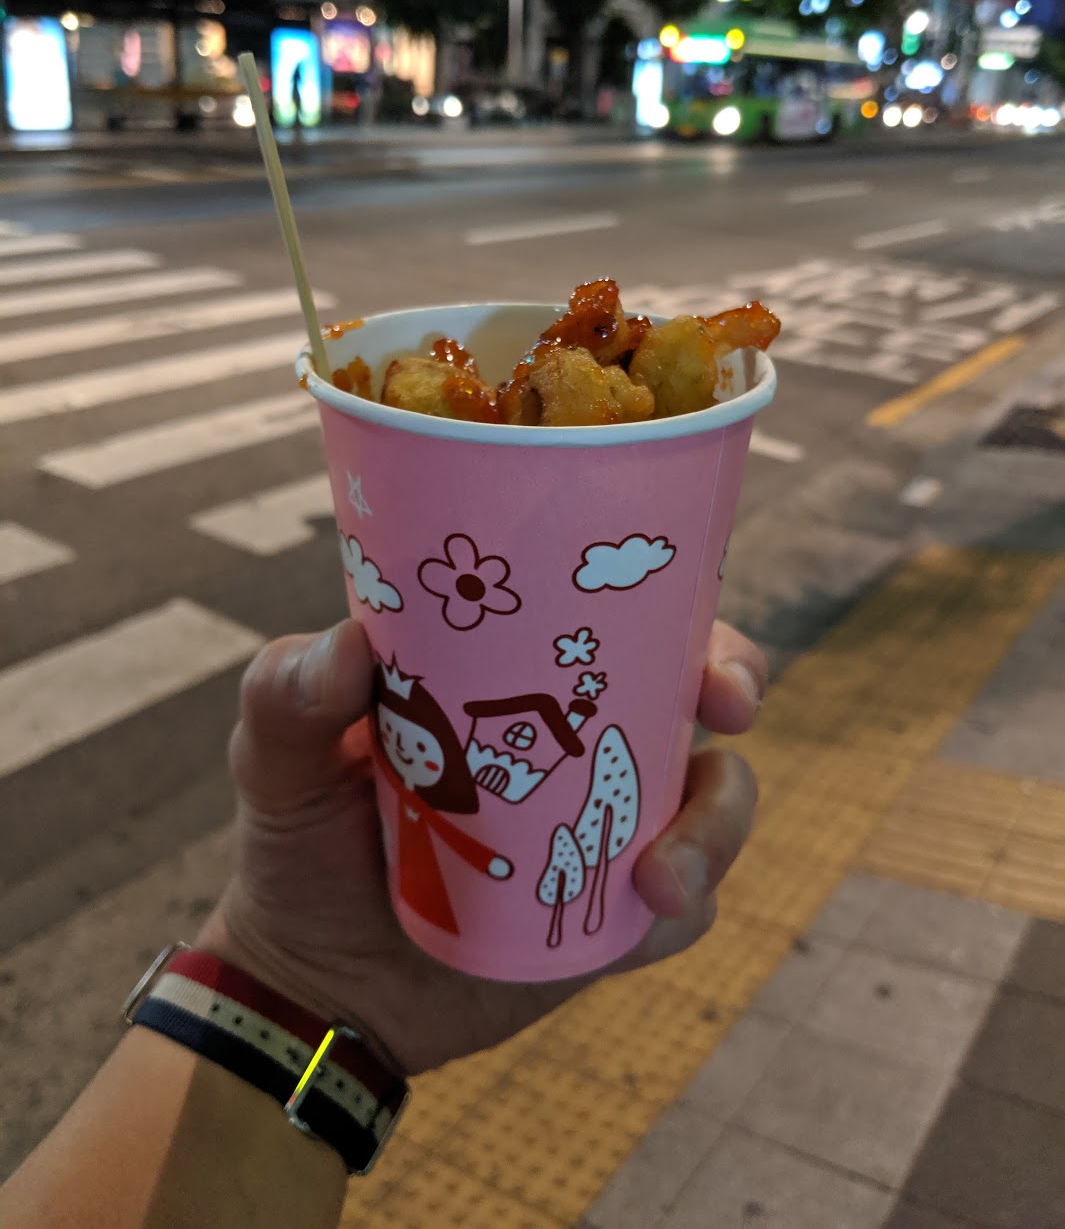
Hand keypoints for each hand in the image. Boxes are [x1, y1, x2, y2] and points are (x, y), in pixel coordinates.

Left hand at [199, 619, 763, 1075]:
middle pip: (691, 690)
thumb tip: (351, 645)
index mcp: (512, 681)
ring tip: (658, 874)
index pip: (611, 616)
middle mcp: (575, 746)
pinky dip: (682, 910)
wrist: (315, 986)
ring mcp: (602, 830)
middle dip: (735, 684)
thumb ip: (287, 696)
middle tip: (728, 707)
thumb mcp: (276, 761)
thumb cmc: (300, 845)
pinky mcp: (612, 917)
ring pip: (715, 800)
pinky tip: (637, 917)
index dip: (675, 605)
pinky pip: (685, 911)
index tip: (692, 621)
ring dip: (717, 826)